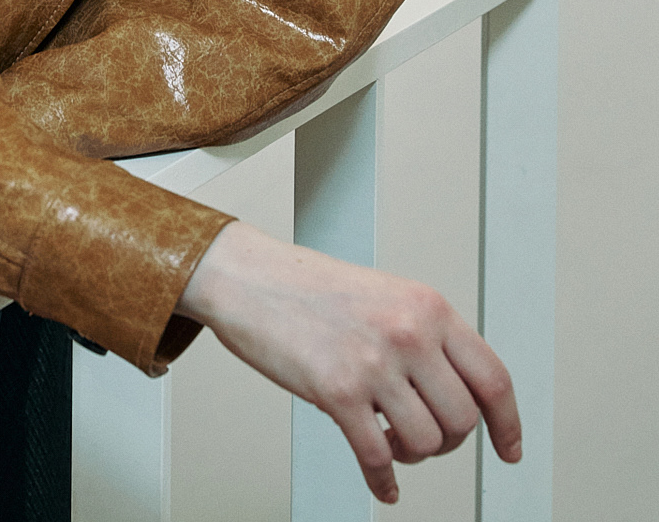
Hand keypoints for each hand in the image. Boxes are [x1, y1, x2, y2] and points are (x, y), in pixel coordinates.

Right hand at [179, 220, 520, 504]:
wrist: (249, 277)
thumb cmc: (308, 287)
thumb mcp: (385, 296)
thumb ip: (425, 336)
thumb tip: (455, 391)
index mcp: (427, 306)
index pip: (492, 376)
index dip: (508, 423)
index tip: (508, 446)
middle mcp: (408, 332)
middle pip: (463, 419)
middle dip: (448, 442)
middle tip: (425, 439)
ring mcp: (375, 362)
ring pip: (428, 442)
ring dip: (412, 456)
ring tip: (390, 443)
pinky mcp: (338, 391)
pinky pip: (377, 457)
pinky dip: (383, 479)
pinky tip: (380, 479)